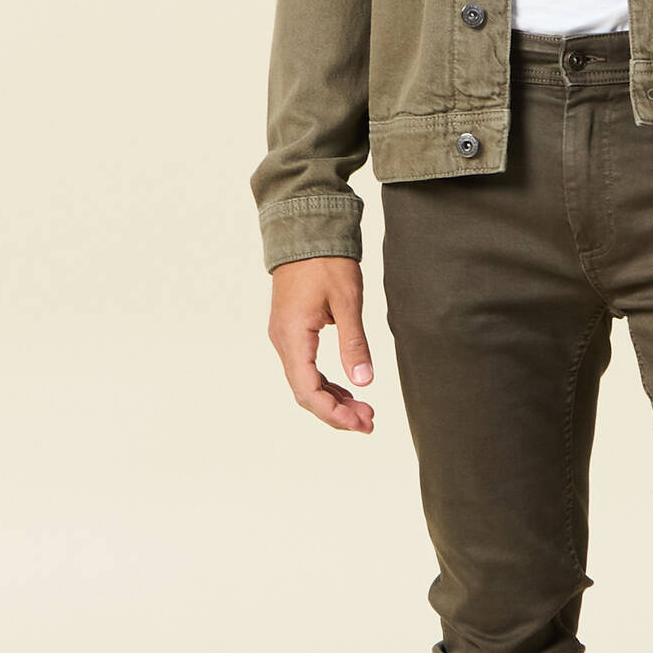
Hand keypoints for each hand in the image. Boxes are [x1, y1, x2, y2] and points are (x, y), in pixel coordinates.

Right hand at [268, 256, 377, 431]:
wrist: (304, 230)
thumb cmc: (326, 261)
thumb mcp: (347, 301)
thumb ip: (354, 343)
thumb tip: (365, 383)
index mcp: (294, 336)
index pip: (308, 391)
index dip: (333, 414)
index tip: (361, 423)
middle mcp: (283, 341)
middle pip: (305, 393)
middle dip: (336, 412)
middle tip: (369, 422)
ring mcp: (285, 337)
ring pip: (305, 382)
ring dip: (332, 400)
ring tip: (364, 410)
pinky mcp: (292, 331)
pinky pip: (305, 367)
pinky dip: (325, 383)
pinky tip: (347, 389)